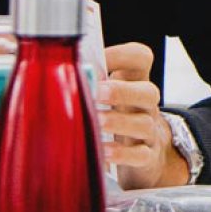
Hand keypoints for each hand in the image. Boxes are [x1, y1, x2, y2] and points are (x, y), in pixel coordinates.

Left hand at [98, 42, 189, 188]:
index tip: (96, 60)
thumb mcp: (106, 94)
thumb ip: (89, 82)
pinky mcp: (147, 156)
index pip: (140, 57)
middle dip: (121, 91)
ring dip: (118, 122)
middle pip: (148, 91)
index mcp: (135, 81)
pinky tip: (104, 151)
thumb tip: (60, 76)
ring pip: (144, 124)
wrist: (140, 151)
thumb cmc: (114, 114)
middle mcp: (146, 104)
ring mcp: (149, 131)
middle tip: (96, 92)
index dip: (121, 55)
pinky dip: (122, 153)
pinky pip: (140, 155)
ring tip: (96, 123)